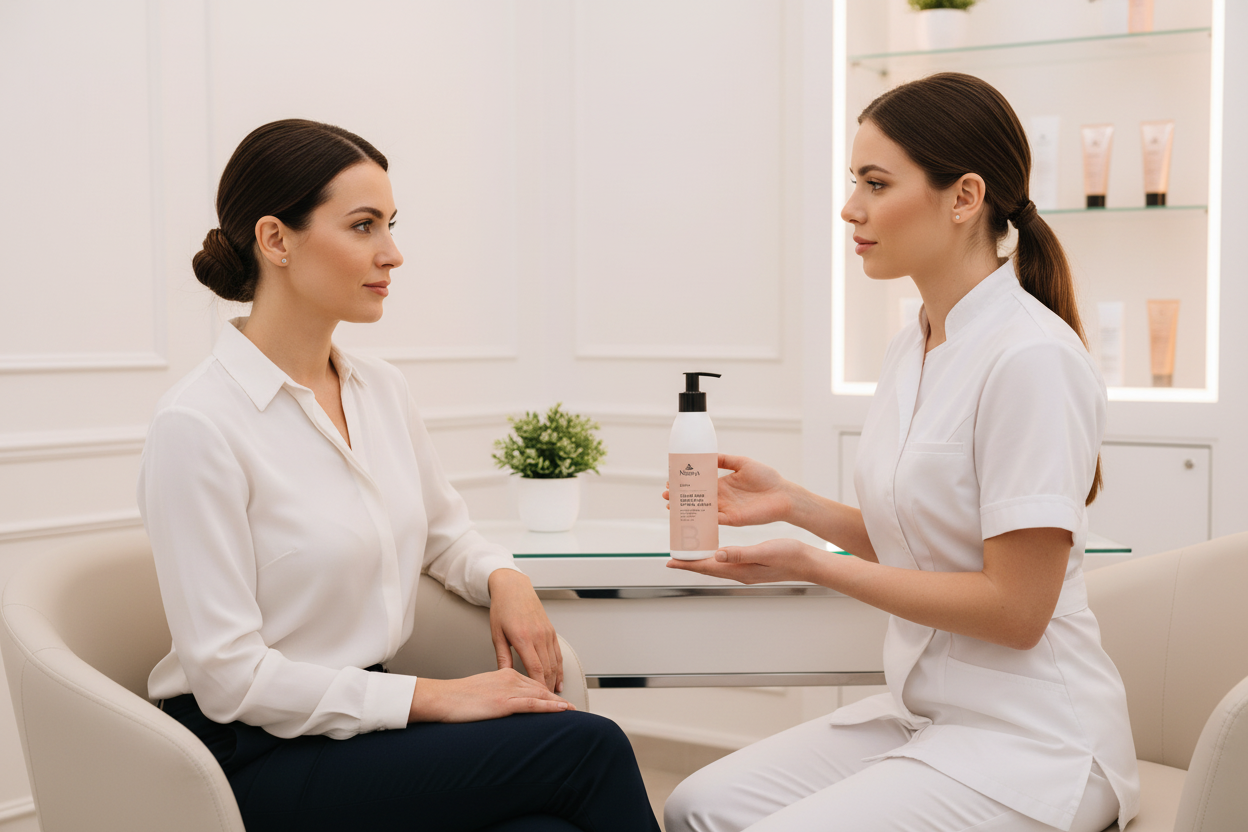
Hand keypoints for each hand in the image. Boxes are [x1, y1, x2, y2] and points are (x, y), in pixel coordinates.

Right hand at [409, 669, 572, 722]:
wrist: (442, 698)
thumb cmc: (457, 697)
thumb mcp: (481, 690)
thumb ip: (496, 692)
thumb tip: (503, 702)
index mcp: (505, 674)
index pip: (533, 682)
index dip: (548, 691)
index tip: (559, 699)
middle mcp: (510, 678)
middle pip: (541, 687)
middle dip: (557, 697)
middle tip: (572, 707)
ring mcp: (508, 690)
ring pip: (541, 695)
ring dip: (559, 703)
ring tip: (572, 711)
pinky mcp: (505, 702)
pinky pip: (533, 704)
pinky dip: (550, 707)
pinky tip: (561, 710)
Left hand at [488, 568, 563, 692]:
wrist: (513, 588)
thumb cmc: (502, 609)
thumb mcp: (497, 634)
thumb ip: (502, 657)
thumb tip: (504, 676)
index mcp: (523, 638)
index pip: (534, 669)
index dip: (538, 687)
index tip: (538, 700)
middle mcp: (538, 636)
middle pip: (547, 669)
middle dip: (547, 689)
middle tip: (546, 705)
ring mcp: (547, 633)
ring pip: (555, 663)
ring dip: (555, 681)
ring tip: (553, 698)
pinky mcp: (551, 631)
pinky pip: (558, 654)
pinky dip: (560, 669)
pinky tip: (558, 680)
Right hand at [663, 455, 793, 526]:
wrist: (784, 495)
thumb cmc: (767, 478)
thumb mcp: (743, 462)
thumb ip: (725, 460)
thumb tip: (708, 454)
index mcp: (723, 483)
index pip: (700, 482)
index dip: (686, 482)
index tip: (672, 479)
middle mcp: (722, 496)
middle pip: (696, 497)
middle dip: (680, 496)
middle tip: (666, 494)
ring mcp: (725, 509)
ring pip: (701, 509)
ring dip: (686, 508)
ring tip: (671, 506)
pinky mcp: (732, 519)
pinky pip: (713, 520)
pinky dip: (701, 519)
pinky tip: (689, 517)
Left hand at [666, 538, 822, 583]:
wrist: (808, 562)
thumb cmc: (790, 556)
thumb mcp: (765, 551)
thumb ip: (741, 553)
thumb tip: (717, 555)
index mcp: (741, 570)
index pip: (708, 567)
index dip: (689, 564)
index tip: (671, 561)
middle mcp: (740, 572)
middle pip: (708, 568)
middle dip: (690, 563)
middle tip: (672, 557)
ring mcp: (746, 570)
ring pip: (716, 566)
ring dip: (701, 560)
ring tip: (687, 553)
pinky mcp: (751, 565)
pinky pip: (726, 561)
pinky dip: (714, 556)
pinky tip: (714, 551)